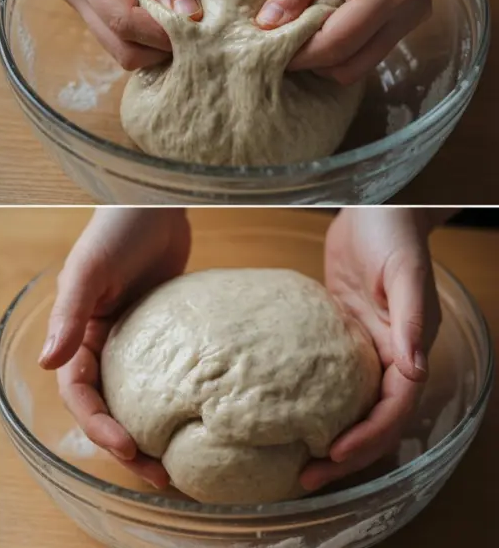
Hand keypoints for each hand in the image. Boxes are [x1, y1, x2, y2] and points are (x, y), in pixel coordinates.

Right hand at [38, 208, 190, 486]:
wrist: (159, 203)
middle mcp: (103, 345)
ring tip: (181, 469)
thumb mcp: (88, 270)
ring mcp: (137, 345)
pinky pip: (169, 382)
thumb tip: (46, 362)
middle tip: (162, 477)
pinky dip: (179, 407)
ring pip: (140, 402)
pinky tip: (203, 424)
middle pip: (109, 408)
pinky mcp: (168, 339)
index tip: (128, 448)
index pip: (79, 392)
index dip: (98, 424)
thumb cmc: (116, 228)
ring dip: (154, 436)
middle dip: (128, 446)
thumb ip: (69, 315)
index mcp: (77, 334)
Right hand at [55, 0, 201, 69]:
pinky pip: (125, 38)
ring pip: (121, 48)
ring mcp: (82, 4)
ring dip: (154, 45)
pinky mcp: (97, 10)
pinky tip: (170, 22)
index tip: (198, 29)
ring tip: (184, 27)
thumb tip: (189, 18)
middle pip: (118, 44)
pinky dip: (150, 38)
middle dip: (157, 45)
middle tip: (196, 34)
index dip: (160, 32)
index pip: (121, 18)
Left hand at [256, 0, 444, 83]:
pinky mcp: (403, 20)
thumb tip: (267, 27)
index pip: (337, 44)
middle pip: (350, 65)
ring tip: (294, 39)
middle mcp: (408, 12)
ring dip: (324, 59)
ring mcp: (410, 18)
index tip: (265, 52)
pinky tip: (315, 31)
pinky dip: (338, 49)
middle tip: (277, 49)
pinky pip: (365, 51)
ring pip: (358, 65)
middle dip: (311, 62)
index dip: (298, 55)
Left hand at [305, 207, 452, 489]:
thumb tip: (413, 366)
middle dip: (345, 455)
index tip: (334, 456)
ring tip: (292, 463)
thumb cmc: (393, 236)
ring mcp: (361, 351)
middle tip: (305, 478)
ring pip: (348, 408)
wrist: (374, 212)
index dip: (368, 438)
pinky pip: (326, 382)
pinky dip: (309, 404)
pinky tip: (279, 415)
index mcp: (407, 350)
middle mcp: (387, 359)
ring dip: (327, 438)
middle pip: (371, 421)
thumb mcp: (405, 272)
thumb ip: (412, 317)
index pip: (392, 410)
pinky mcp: (336, 339)